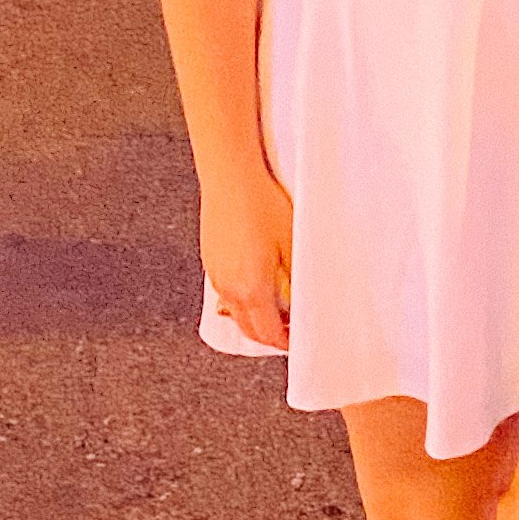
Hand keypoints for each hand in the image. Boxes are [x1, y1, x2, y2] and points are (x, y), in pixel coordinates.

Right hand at [201, 165, 293, 349]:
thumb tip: (308, 299)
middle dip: (270, 337)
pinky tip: (257, 284)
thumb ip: (300, 277)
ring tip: (277, 309)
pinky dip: (243, 301)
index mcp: (252, 288)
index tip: (298, 341)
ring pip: (236, 313)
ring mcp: (216, 275)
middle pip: (249, 329)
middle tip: (290, 331)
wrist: (229, 177)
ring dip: (255, 319)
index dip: (286, 343)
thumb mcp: (292, 242)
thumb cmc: (260, 203)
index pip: (268, 333)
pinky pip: (226, 293)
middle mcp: (229, 288)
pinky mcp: (210, 262)